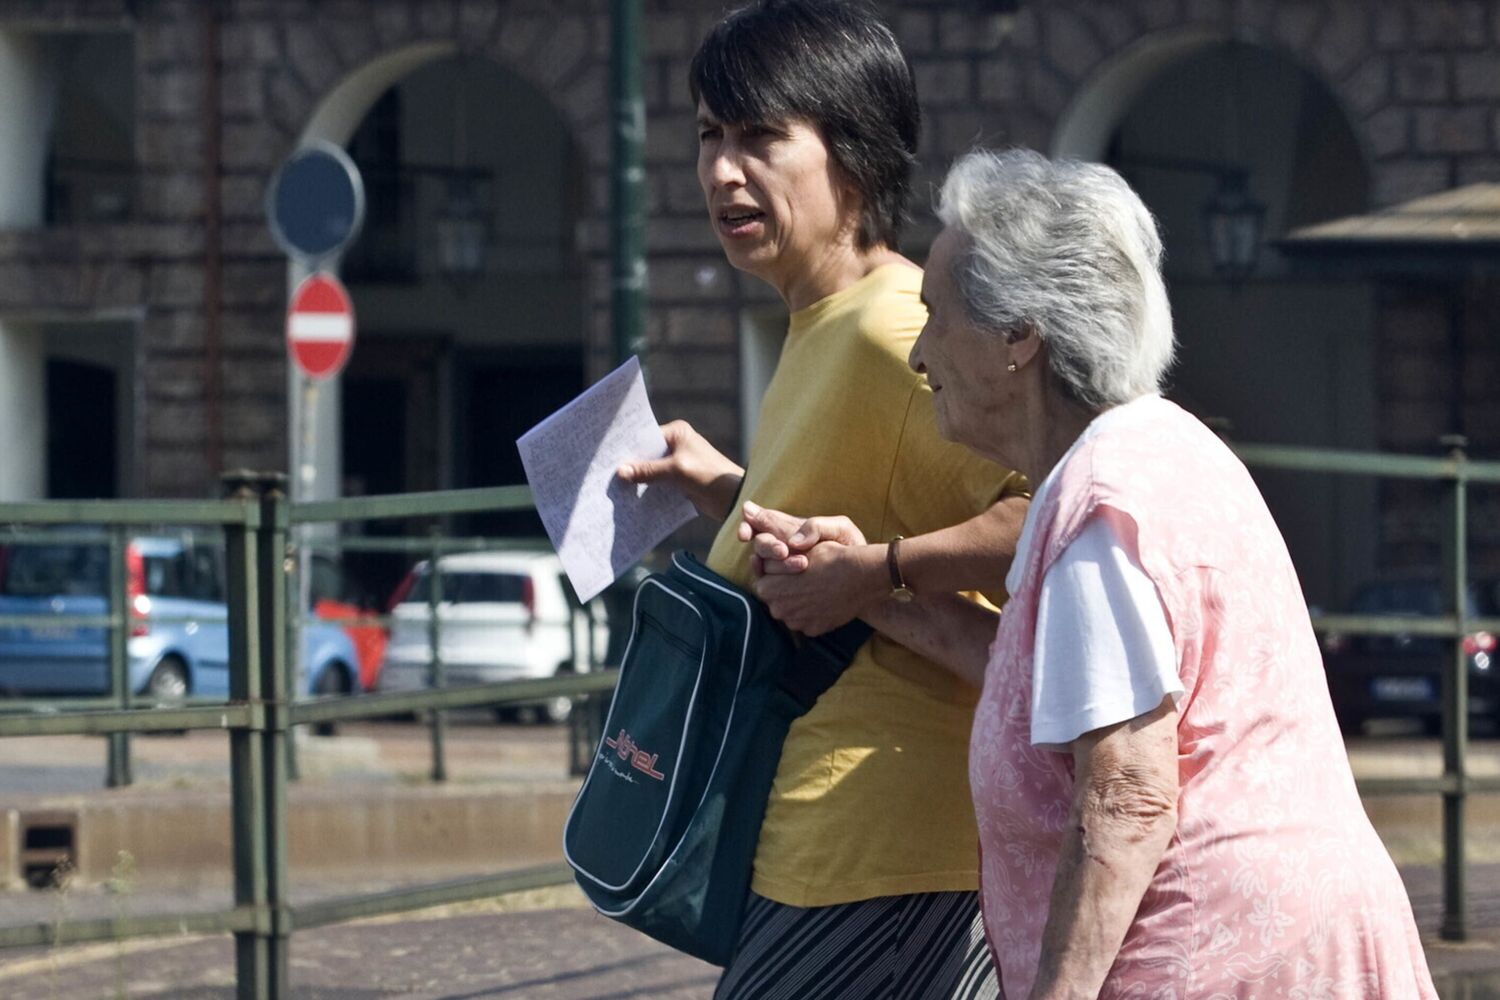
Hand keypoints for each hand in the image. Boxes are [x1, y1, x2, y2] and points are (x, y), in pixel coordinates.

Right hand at [617, 420, 743, 520]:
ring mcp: (677, 463)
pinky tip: (631, 499)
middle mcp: (676, 445)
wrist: (734, 499)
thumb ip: (649, 471)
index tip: (608, 457)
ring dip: (638, 481)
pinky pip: (658, 484)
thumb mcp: (677, 471)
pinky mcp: (679, 480)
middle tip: (607, 475)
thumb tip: (620, 472)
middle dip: (631, 466)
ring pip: (650, 471)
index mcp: (677, 433)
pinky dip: (647, 490)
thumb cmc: (710, 477)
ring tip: (614, 489)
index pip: (646, 438)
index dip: (628, 448)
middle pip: (646, 455)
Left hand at [736, 503, 881, 634]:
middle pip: (776, 597)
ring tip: (815, 585)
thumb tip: (758, 558)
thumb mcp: (797, 547)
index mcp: (768, 589)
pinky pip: (806, 620)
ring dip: (798, 600)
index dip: (776, 571)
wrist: (862, 576)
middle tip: (803, 574)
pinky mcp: (813, 630)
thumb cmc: (830, 556)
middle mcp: (778, 610)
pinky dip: (812, 611)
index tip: (791, 565)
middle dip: (784, 587)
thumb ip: (773, 555)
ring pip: (791, 610)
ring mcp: (796, 622)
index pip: (763, 580)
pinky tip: (824, 598)